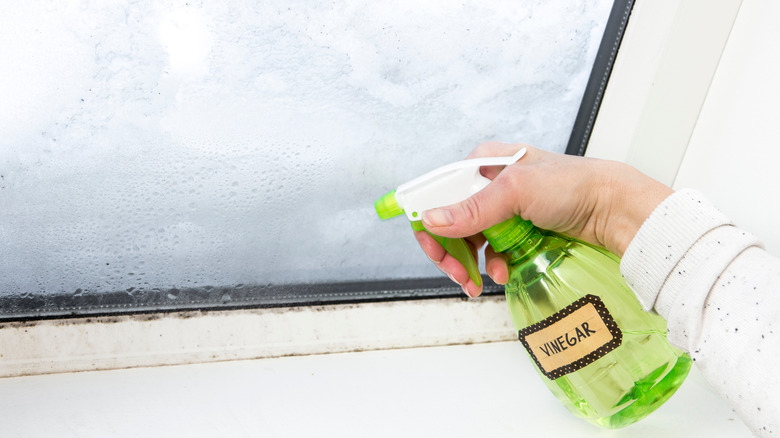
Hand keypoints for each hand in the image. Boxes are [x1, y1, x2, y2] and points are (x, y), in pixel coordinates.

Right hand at [415, 142, 672, 296]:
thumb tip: (432, 220)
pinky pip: (491, 252)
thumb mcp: (517, 191)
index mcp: (483, 164)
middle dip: (450, 251)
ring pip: (469, 242)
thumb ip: (472, 208)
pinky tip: (501, 273)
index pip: (440, 193)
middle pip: (451, 222)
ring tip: (479, 280)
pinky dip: (491, 266)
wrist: (615, 210)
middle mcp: (490, 186)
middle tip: (456, 273)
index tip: (433, 247)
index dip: (430, 222)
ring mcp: (504, 211)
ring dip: (470, 264)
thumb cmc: (574, 184)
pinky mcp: (517, 232)